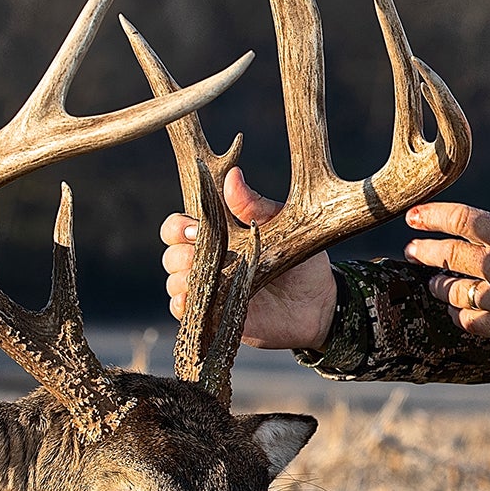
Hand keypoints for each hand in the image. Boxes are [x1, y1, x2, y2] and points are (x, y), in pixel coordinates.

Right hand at [160, 169, 337, 350]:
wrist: (317, 303)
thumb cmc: (299, 260)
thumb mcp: (282, 226)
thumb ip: (254, 205)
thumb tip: (234, 175)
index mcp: (219, 235)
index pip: (180, 226)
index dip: (178, 226)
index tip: (194, 228)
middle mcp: (209, 261)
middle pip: (172, 254)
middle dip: (179, 253)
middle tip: (198, 255)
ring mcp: (209, 289)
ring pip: (175, 282)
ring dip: (182, 280)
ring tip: (204, 279)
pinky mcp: (213, 315)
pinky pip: (184, 311)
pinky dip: (183, 304)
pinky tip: (194, 300)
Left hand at [403, 202, 489, 354]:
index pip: (463, 221)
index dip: (433, 216)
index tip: (414, 216)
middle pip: (449, 255)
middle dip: (425, 251)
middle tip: (412, 249)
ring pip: (454, 291)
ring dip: (440, 285)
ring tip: (434, 282)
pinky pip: (468, 321)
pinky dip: (459, 314)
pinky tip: (457, 310)